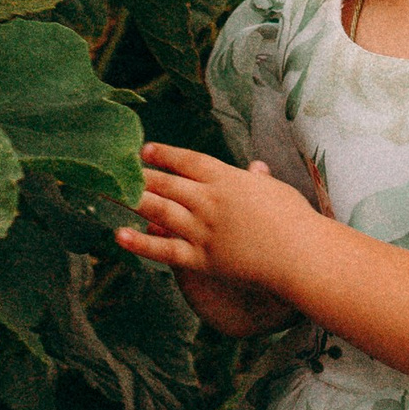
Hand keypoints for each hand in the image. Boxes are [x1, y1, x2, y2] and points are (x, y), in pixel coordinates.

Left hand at [117, 144, 303, 330]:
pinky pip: (164, 250)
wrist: (300, 254)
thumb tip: (255, 168)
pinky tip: (119, 235)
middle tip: (114, 169)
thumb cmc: (296, 221)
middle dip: (139, 175)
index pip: (188, 161)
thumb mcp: (275, 190)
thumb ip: (258, 180)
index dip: (164, 154)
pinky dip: (139, 243)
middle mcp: (209, 200)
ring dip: (132, 200)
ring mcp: (202, 229)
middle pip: (166, 183)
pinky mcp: (201, 258)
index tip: (144, 150)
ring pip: (159, 211)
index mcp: (227, 179)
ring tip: (108, 193)